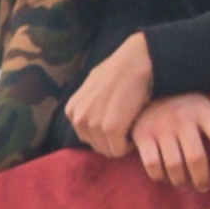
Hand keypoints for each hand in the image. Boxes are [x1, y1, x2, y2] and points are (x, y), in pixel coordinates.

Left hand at [67, 33, 159, 155]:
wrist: (138, 58)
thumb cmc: (120, 70)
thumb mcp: (93, 85)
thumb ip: (88, 103)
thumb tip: (91, 115)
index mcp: (72, 110)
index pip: (87, 136)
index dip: (105, 133)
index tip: (120, 123)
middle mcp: (78, 118)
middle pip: (96, 145)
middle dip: (112, 140)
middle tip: (128, 126)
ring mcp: (93, 124)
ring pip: (108, 150)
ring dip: (122, 142)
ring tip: (133, 125)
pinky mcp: (111, 128)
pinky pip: (119, 149)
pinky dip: (129, 145)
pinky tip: (136, 129)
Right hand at [136, 92, 209, 188]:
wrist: (147, 91)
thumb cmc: (186, 105)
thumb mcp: (209, 110)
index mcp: (203, 110)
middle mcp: (182, 118)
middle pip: (195, 157)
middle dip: (202, 178)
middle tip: (204, 187)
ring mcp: (161, 128)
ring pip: (173, 165)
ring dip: (181, 180)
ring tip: (185, 184)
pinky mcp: (142, 136)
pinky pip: (152, 165)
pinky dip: (160, 176)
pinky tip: (166, 177)